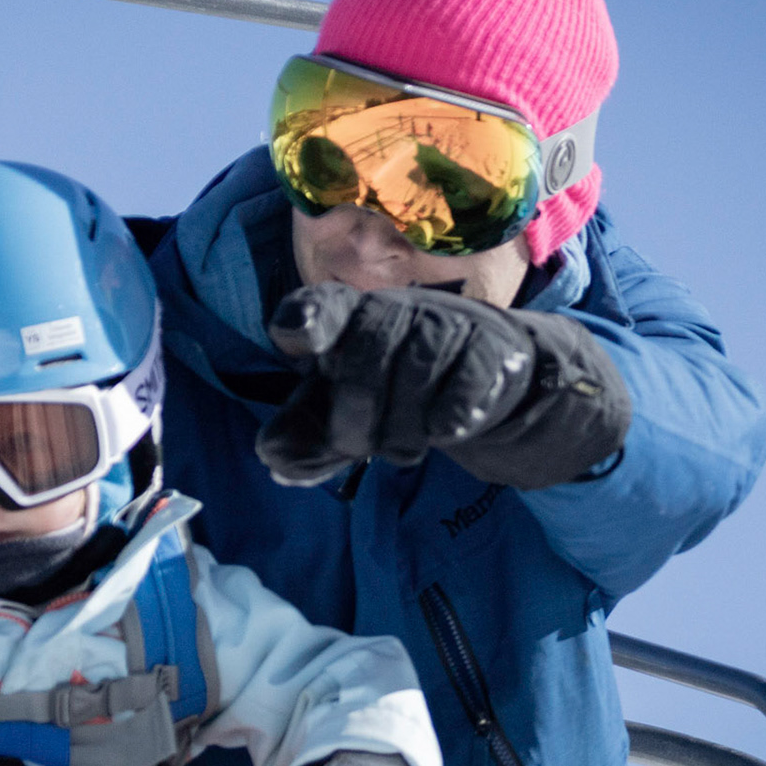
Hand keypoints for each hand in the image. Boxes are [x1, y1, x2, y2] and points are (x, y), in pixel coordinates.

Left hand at [258, 283, 630, 489]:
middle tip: (355, 447)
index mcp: (350, 317)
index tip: (294, 335)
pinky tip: (443, 431)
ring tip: (399, 449)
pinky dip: (449, 416)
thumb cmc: (399, 390)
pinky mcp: (493, 352)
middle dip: (353, 416)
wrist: (491, 380)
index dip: (306, 319)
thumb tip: (272, 457)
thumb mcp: (345, 414)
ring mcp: (448, 326)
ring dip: (400, 428)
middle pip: (364, 355)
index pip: (322, 308)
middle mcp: (396, 311)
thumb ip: (305, 438)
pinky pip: (466, 385)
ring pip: (415, 372)